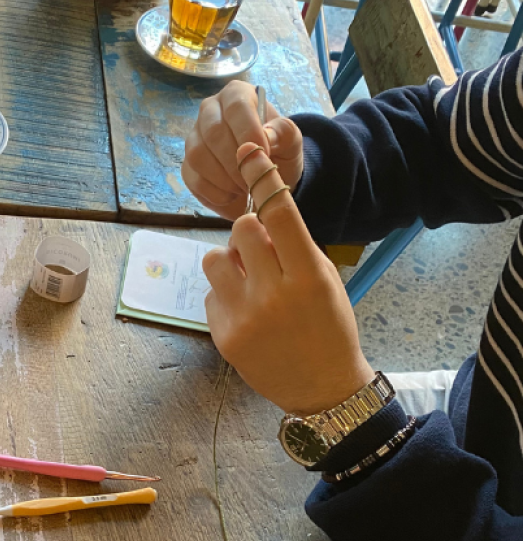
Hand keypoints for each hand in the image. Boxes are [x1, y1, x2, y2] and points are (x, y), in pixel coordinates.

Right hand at [182, 80, 303, 219]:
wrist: (264, 177)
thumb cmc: (278, 152)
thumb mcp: (291, 141)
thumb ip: (284, 133)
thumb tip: (266, 136)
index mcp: (236, 96)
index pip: (236, 108)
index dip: (249, 133)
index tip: (265, 156)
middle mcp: (210, 112)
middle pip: (213, 133)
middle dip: (235, 162)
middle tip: (253, 179)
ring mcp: (194, 140)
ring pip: (198, 156)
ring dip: (224, 179)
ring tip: (244, 188)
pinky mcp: (187, 167)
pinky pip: (194, 179)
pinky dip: (216, 193)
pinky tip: (232, 195)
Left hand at [202, 144, 372, 414]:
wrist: (322, 388)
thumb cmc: (328, 328)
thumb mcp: (325, 281)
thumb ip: (292, 248)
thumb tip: (253, 218)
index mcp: (309, 274)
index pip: (279, 211)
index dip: (262, 176)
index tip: (249, 151)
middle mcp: (275, 293)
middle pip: (242, 229)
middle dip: (249, 233)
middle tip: (263, 253)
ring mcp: (246, 316)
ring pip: (216, 258)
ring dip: (231, 262)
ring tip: (251, 282)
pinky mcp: (224, 336)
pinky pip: (212, 293)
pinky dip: (226, 295)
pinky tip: (248, 314)